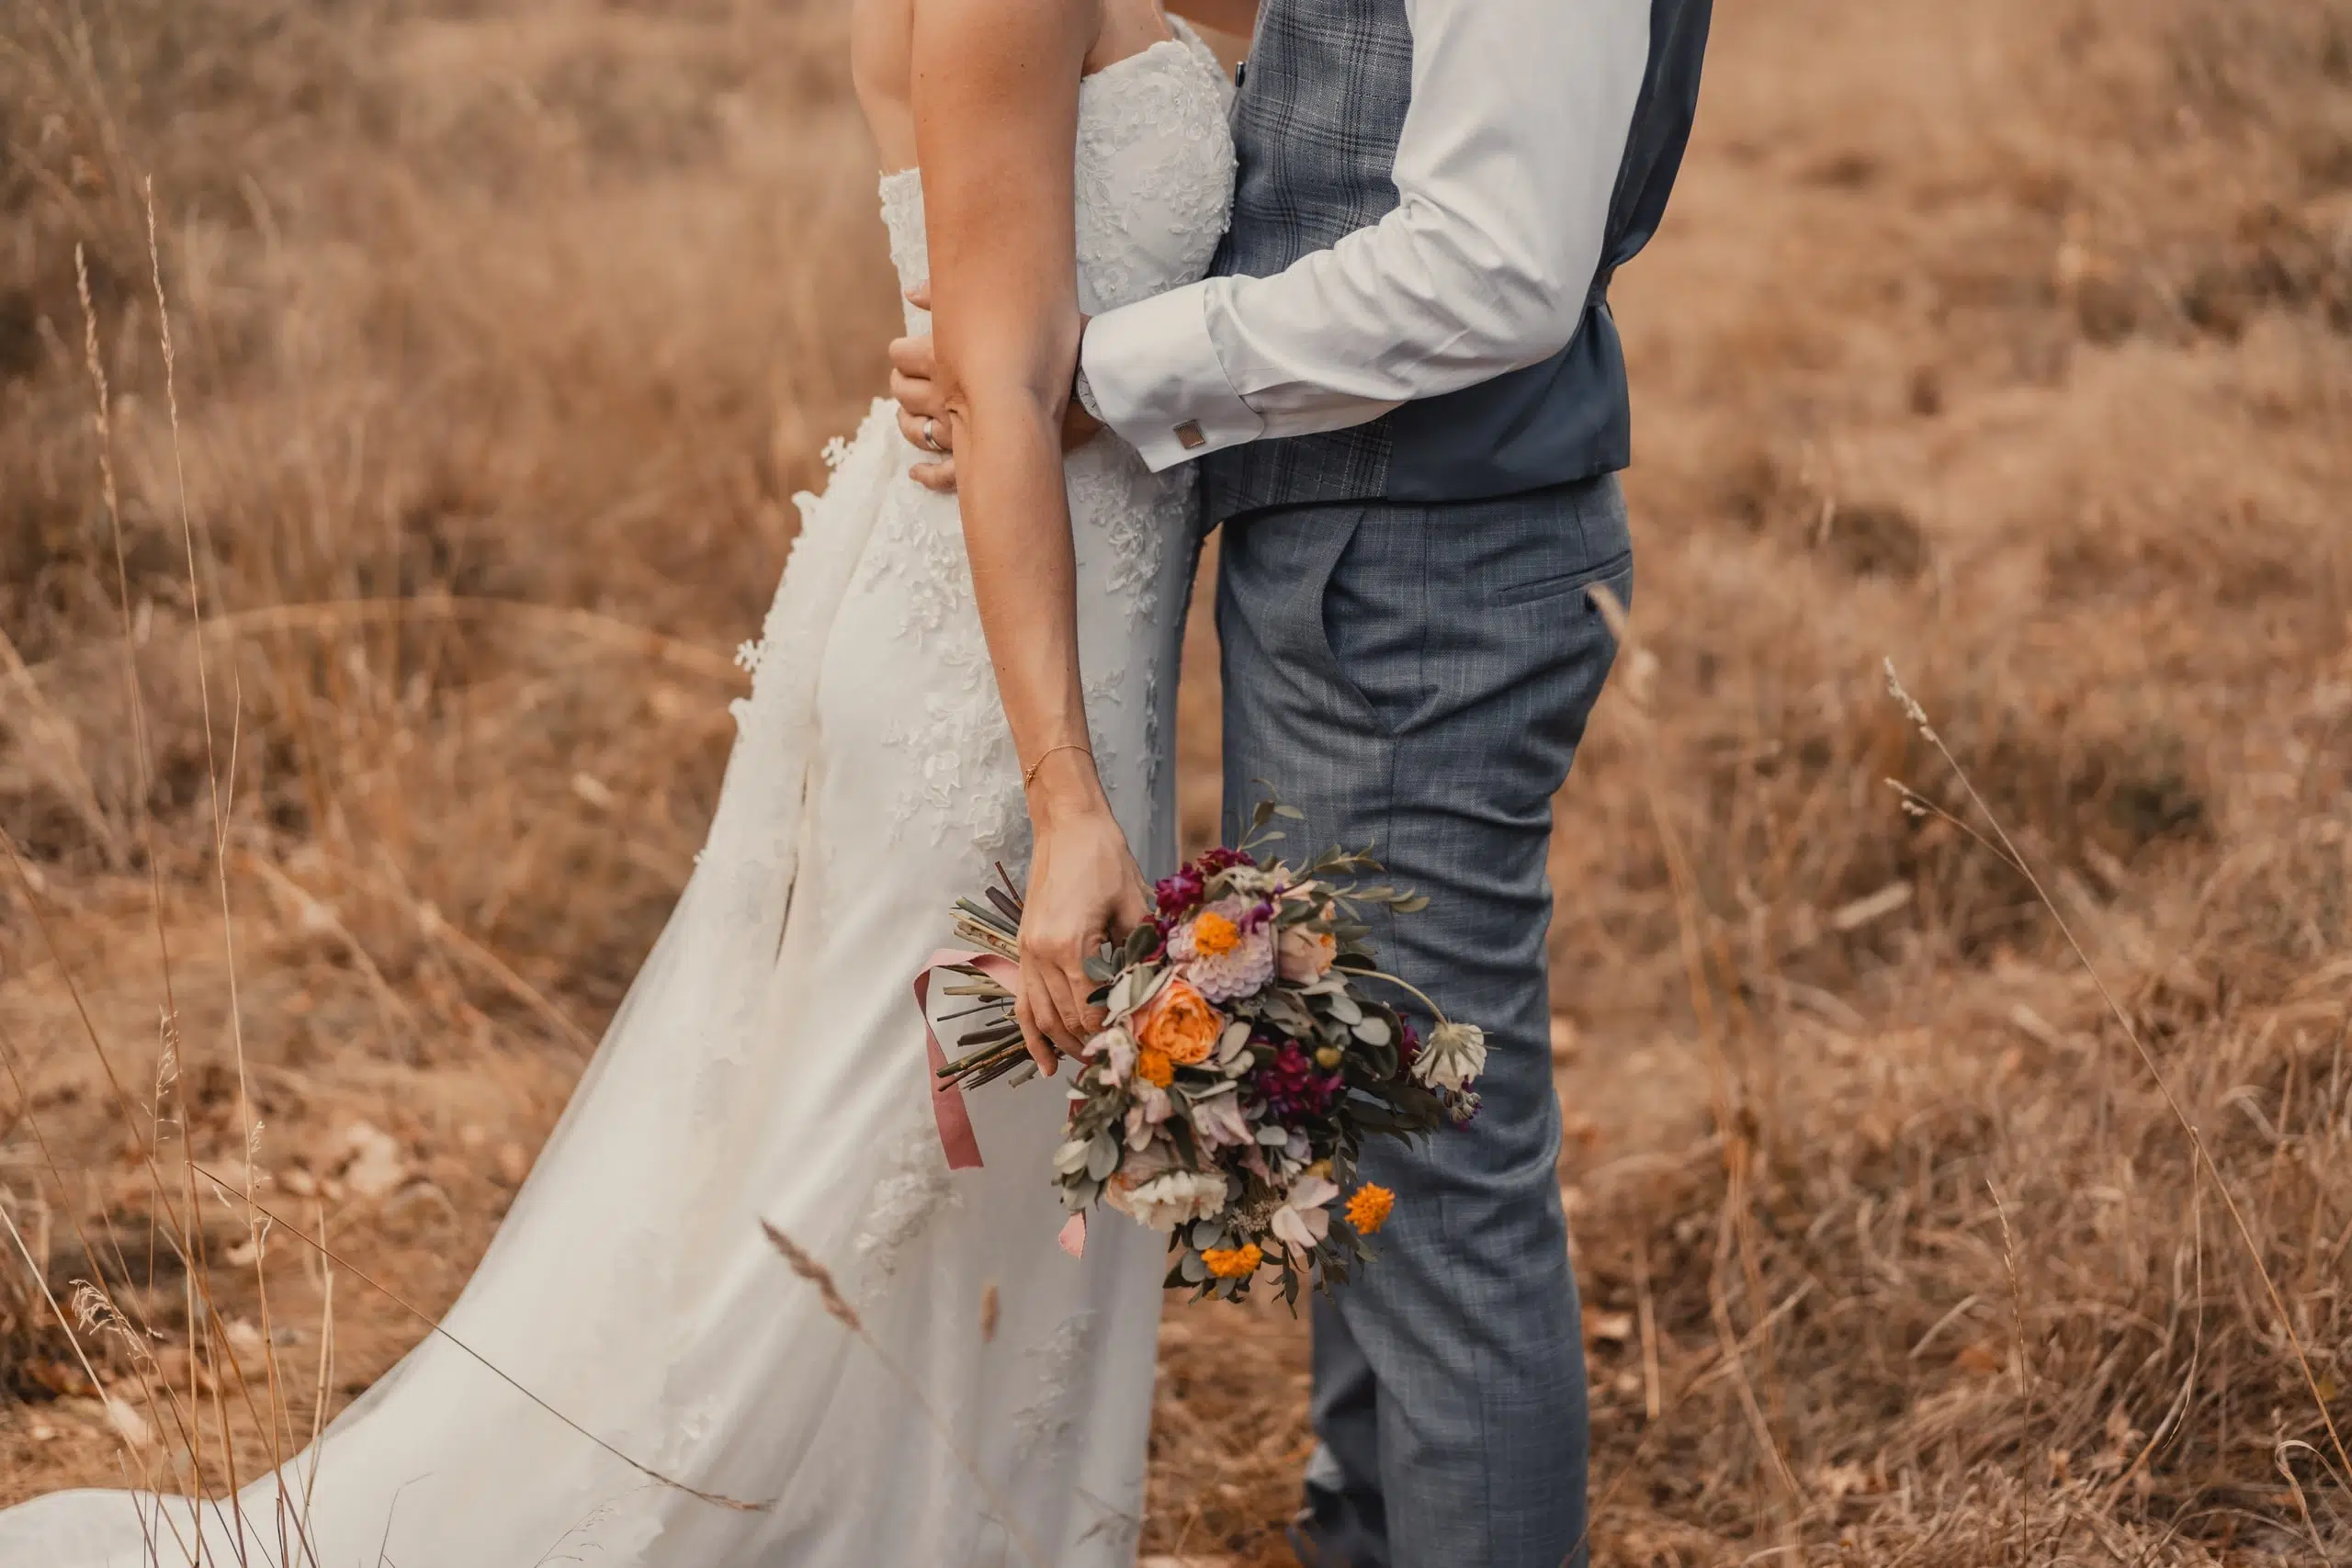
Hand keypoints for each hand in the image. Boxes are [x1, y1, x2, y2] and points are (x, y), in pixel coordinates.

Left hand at [888, 286, 1103, 493]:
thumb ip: (952, 297)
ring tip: (913, 415)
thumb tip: (911, 293)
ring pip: (917, 432)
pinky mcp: (987, 456)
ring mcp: (964, 431)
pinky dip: (929, 475)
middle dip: (903, 384)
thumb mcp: (1004, 306)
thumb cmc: (1053, 338)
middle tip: (912, 378)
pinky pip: (948, 474)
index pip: (902, 355)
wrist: (1091, 380)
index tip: (910, 349)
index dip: (902, 352)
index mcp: (946, 358)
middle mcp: (947, 396)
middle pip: (904, 392)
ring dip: (909, 423)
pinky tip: (917, 472)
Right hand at [1014, 754, 1150, 1072]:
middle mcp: (1042, 955)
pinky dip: (1031, 1035)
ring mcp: (1027, 953)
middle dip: (1092, 1047)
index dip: (1114, 1033)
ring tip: (1090, 1066)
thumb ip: (1142, 953)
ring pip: (1041, 1018)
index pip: (1091, 1010)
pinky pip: (1022, 1003)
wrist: (1067, 825)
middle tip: (1120, 1063)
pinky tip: (1043, 1062)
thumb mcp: (1135, 904)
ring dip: (1064, 1046)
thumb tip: (1158, 996)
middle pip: (1066, 1020)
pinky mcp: (1023, 948)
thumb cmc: (1104, 858)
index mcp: (1072, 945)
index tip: (1137, 1048)